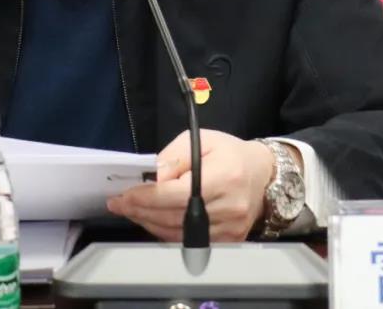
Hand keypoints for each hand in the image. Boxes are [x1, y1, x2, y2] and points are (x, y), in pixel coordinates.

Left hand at [106, 129, 277, 241]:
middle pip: (174, 216)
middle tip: (119, 204)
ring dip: (149, 223)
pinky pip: (189, 242)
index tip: (123, 196)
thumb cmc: (229, 153)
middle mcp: (229, 207)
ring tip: (131, 211)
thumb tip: (149, 178)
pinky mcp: (229, 240)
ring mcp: (230, 228)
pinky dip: (166, 233)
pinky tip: (152, 221)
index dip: (146, 197)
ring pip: (179, 234)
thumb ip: (172, 158)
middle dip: (141, 211)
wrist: (264, 174)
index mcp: (223, 177)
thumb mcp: (200, 141)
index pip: (175, 194)